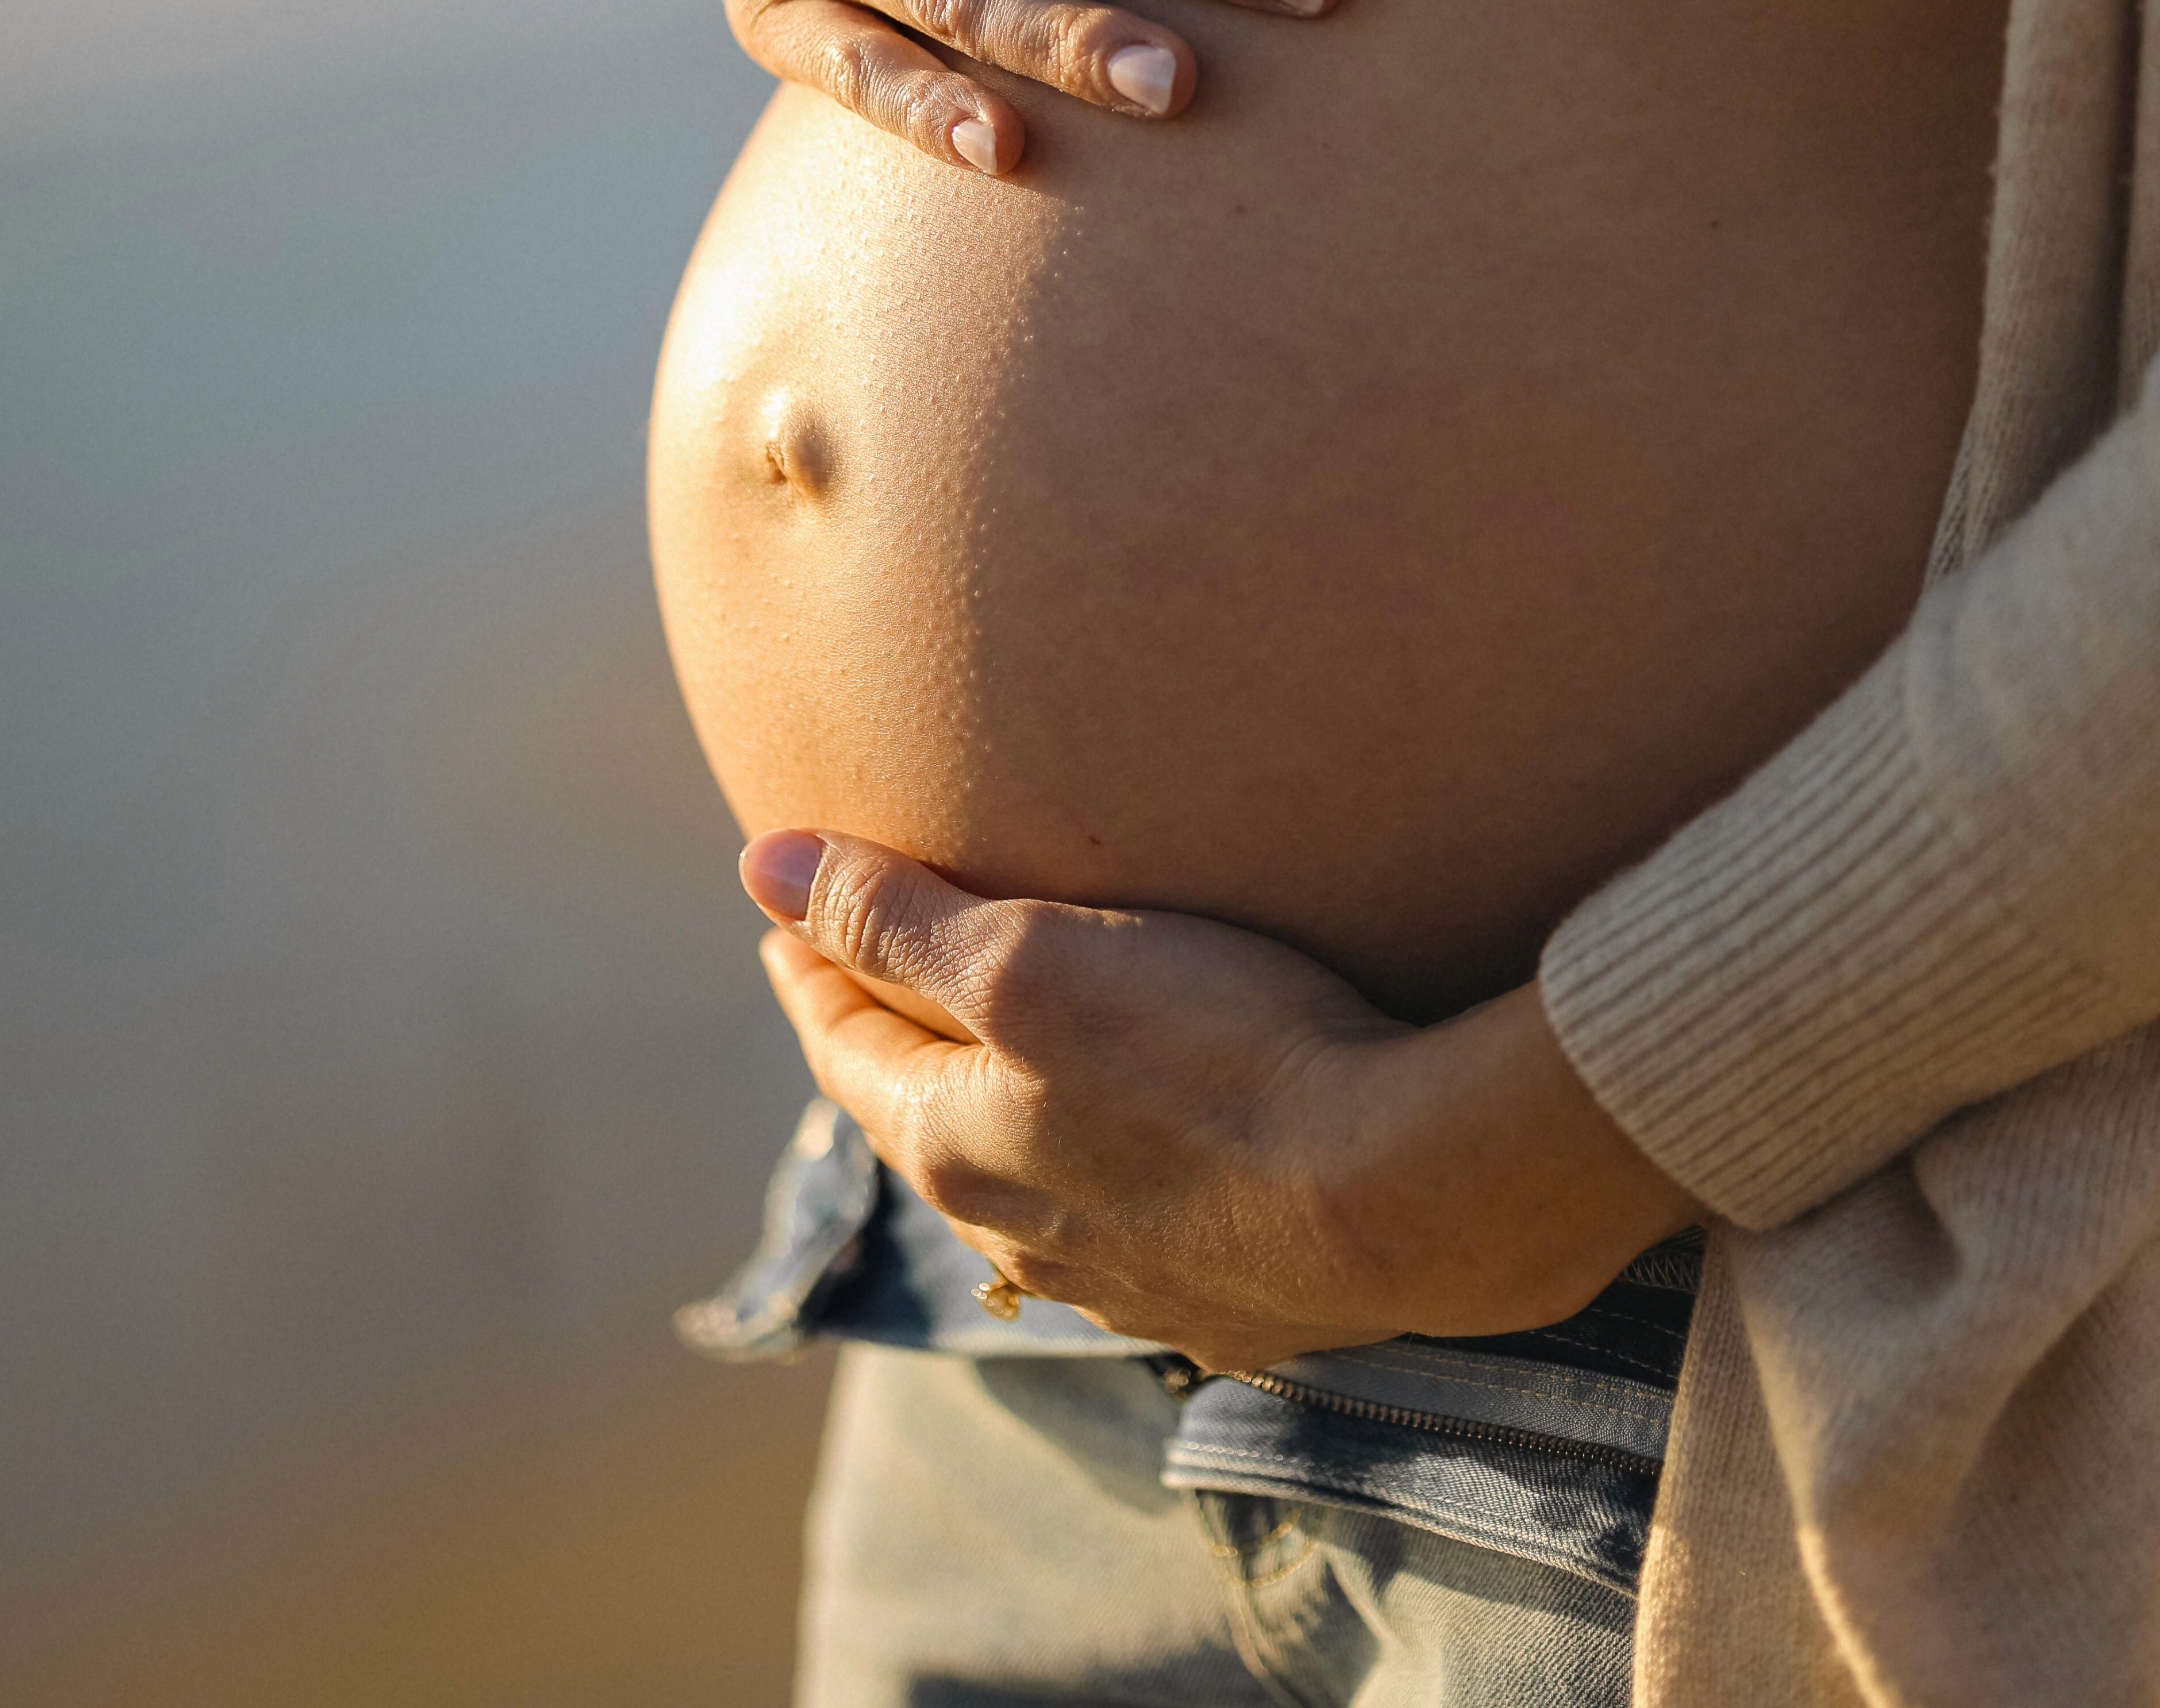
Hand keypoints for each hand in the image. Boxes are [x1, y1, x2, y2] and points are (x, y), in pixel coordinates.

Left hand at [744, 829, 1701, 1371]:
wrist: (1402, 1193)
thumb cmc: (1209, 1053)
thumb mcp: (1029, 959)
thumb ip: (891, 917)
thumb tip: (756, 862)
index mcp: (951, 1144)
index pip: (843, 1041)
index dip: (810, 964)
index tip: (788, 911)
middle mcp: (1014, 1229)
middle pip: (919, 1114)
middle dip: (890, 1039)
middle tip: (874, 975)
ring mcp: (1118, 1278)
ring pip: (1015, 1180)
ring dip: (991, 1112)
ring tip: (998, 1055)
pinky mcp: (1219, 1296)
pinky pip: (1115, 1228)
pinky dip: (1091, 1169)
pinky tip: (1126, 1151)